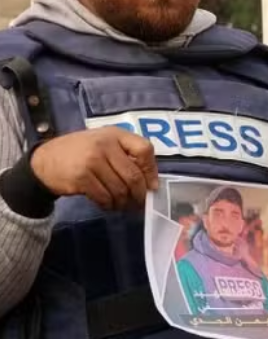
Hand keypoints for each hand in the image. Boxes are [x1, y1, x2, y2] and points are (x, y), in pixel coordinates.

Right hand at [30, 127, 158, 209]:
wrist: (44, 161)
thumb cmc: (80, 152)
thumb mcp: (104, 143)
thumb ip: (126, 155)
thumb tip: (151, 183)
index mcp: (114, 134)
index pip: (145, 149)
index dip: (151, 170)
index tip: (152, 185)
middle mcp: (104, 145)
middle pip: (134, 175)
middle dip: (140, 194)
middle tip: (139, 202)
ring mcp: (92, 161)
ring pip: (120, 189)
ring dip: (124, 202)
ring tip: (122, 204)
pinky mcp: (81, 178)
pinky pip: (105, 197)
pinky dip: (110, 205)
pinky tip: (108, 204)